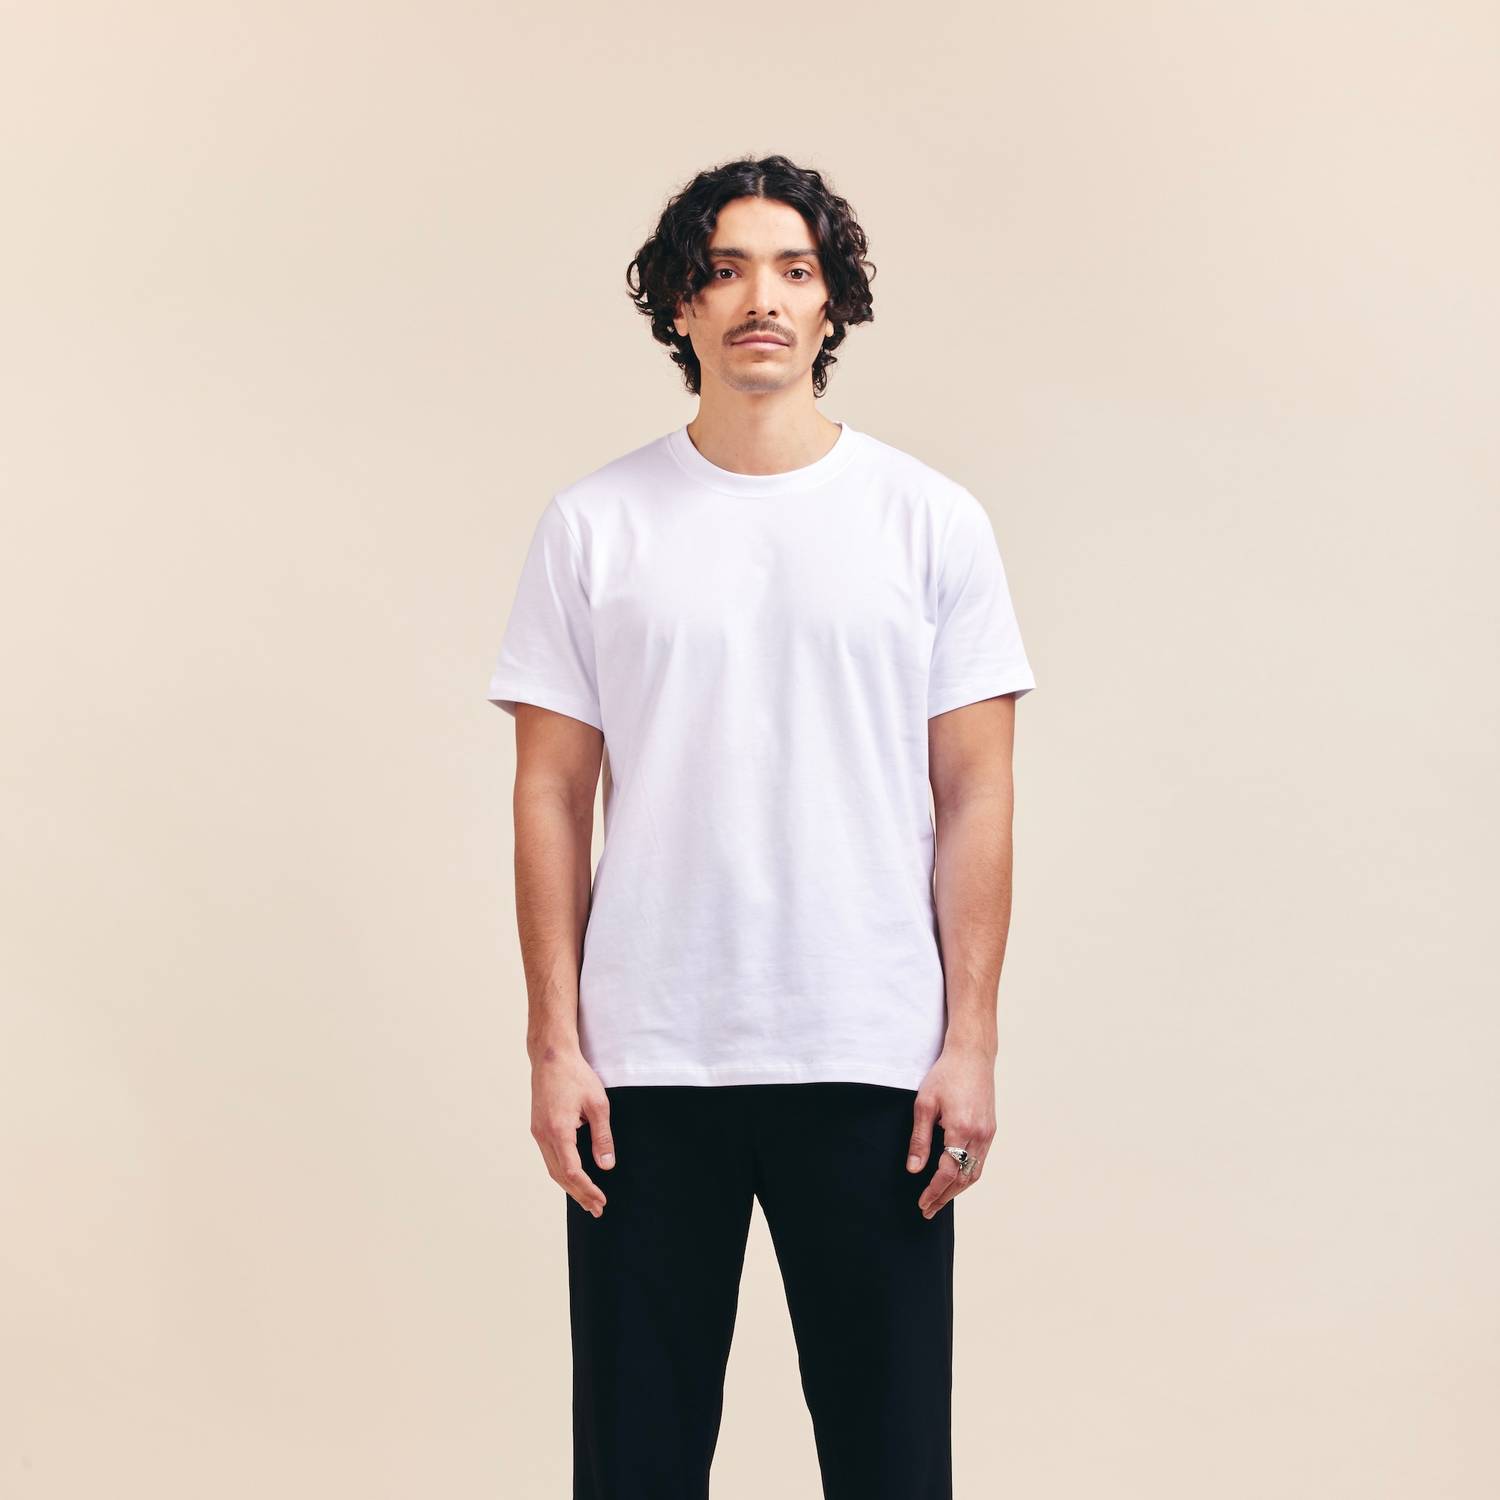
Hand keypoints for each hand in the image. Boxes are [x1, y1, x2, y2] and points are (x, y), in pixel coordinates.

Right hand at [530, 1046, 615, 1217]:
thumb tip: (607, 1165)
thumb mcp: (598, 1104)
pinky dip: (561, 1172)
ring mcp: (538, 1132)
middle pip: (560, 1176)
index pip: (572, 1171)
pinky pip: (549, 1157)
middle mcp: (543, 1135)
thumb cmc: (576, 1075)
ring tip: (587, 1199)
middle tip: (597, 1209)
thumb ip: (602, 1136)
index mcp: (559, 1130)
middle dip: (579, 1194)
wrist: (550, 1056)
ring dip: (569, 1186)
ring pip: (552, 1168)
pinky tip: (573, 1177)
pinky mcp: (537, 1128)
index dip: (587, 1189)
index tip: (601, 1200)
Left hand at [907, 1043, 996, 1217]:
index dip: (934, 1191)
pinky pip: (980, 1160)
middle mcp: (979, 1135)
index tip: (922, 1203)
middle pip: (963, 1178)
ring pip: (974, 1172)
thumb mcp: (924, 1104)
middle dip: (945, 1197)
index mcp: (961, 1129)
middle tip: (928, 1210)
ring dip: (957, 1190)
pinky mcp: (991, 1129)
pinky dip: (967, 1175)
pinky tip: (955, 1179)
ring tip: (940, 1200)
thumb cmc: (945, 1075)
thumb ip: (920, 1139)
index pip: (947, 1172)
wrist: (972, 1055)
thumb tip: (914, 1169)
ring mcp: (988, 1133)